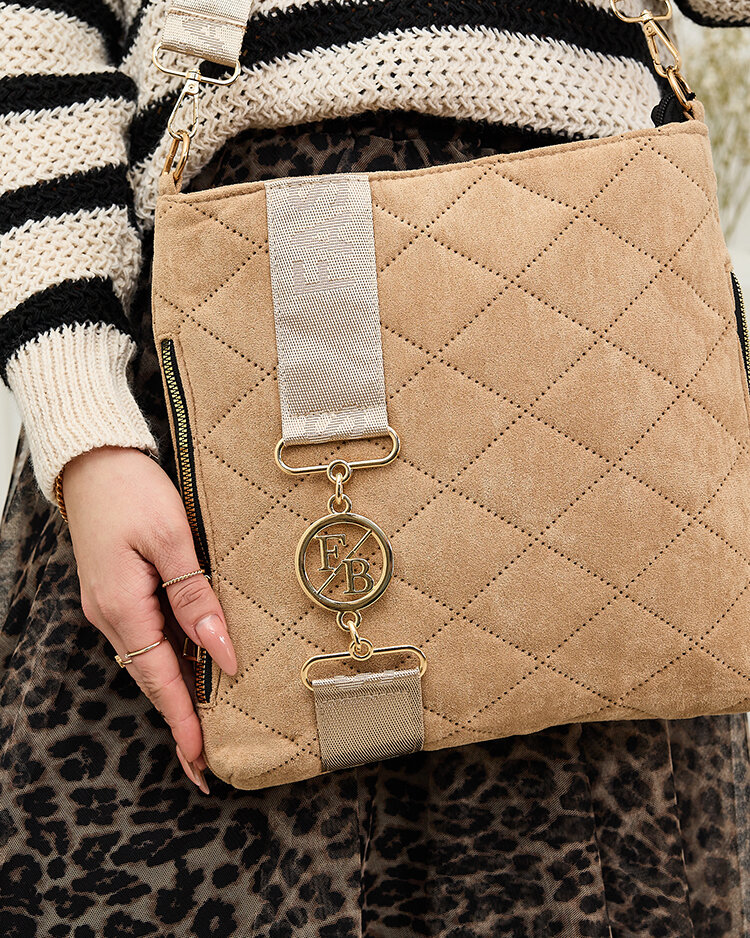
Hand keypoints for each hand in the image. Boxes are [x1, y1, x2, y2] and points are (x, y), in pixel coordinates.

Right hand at [62, 446, 236, 792]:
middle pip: (152, 678)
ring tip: (204, 725)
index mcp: (122, 607)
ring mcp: (112, 604)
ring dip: (175, 692)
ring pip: (150, 658)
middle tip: (204, 763)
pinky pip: (148, 636)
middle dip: (178, 720)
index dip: (182, 720)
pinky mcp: (119, 591)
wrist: (93, 460)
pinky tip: (192, 667)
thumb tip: (221, 652)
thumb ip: (195, 598)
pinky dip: (170, 660)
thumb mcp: (171, 541)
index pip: (159, 678)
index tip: (200, 759)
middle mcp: (111, 614)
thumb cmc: (132, 492)